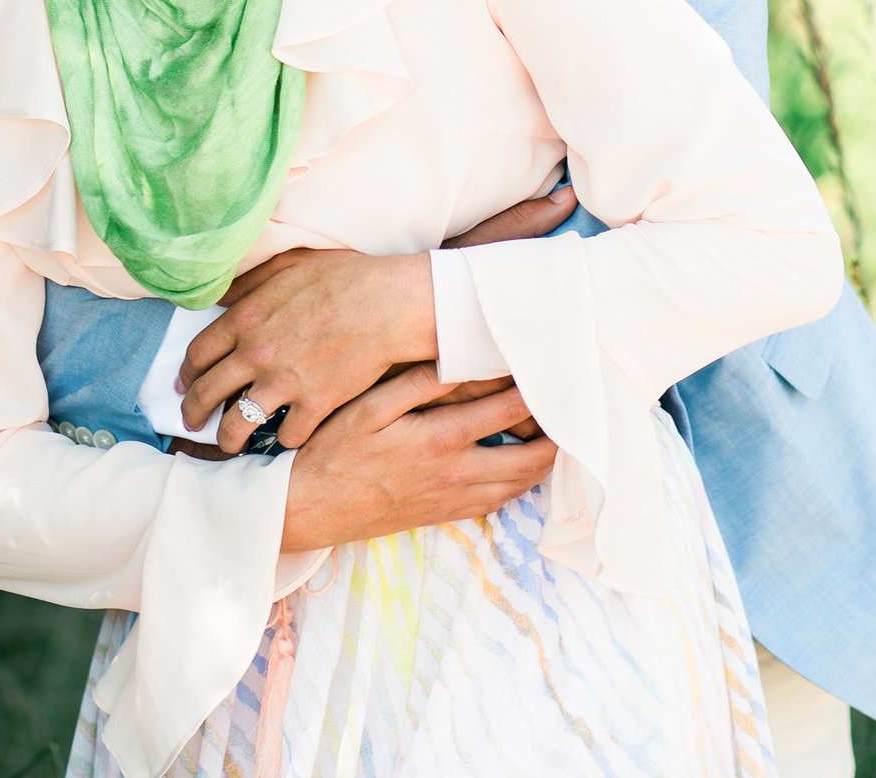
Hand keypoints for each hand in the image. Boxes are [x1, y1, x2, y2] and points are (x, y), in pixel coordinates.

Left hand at [182, 187, 574, 452]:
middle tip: (191, 422)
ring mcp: (283, 383)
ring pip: (237, 424)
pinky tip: (284, 438)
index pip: (198, 354)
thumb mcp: (291, 265)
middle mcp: (256, 355)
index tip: (184, 383)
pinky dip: (285, 439)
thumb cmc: (346, 278)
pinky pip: (287, 435)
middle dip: (193, 412)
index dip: (186, 372)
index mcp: (246, 319)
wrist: (388, 304)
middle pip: (207, 393)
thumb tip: (221, 296)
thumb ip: (250, 282)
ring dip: (227, 438)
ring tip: (228, 444)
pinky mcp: (314, 405)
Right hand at [279, 365, 555, 552]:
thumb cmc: (334, 451)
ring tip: (554, 431)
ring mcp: (453, 499)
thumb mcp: (369, 406)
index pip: (509, 410)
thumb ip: (418, 383)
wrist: (308, 509)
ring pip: (520, 484)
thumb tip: (460, 360)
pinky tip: (519, 465)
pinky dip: (518, 483)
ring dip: (542, 460)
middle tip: (567, 404)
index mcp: (442, 439)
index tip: (553, 368)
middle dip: (556, 431)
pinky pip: (497, 502)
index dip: (537, 389)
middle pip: (531, 456)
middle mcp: (457, 473)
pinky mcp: (443, 515)